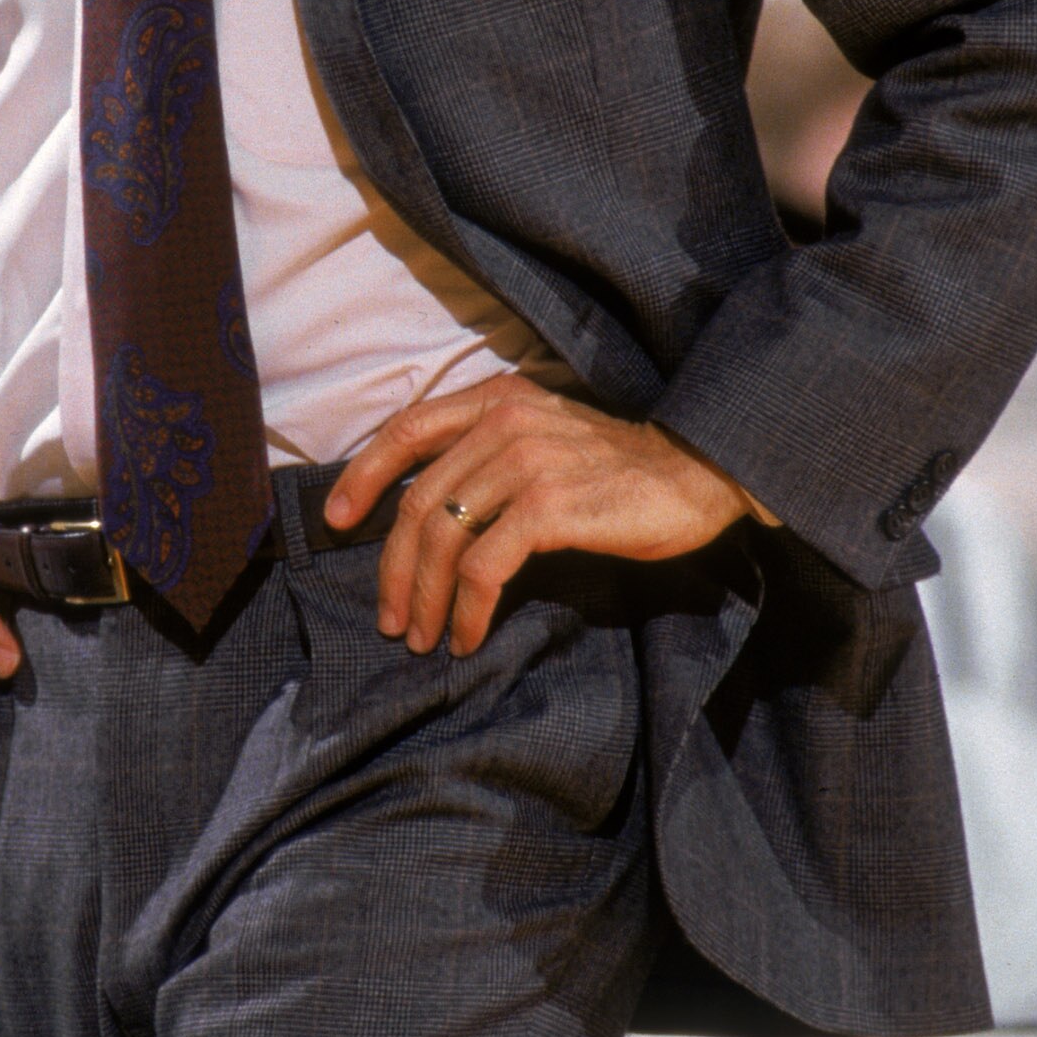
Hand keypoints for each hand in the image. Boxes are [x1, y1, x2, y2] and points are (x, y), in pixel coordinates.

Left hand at [323, 377, 768, 659]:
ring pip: (441, 536)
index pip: (408, 428)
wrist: (700, 474)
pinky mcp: (549, 506)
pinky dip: (466, 608)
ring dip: (424, 597)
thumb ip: (492, 454)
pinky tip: (467, 635)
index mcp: (498, 399)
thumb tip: (430, 515)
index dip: (363, 474)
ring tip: (423, 637)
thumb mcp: (548, 437)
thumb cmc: (622, 470)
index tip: (336, 519)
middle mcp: (504, 421)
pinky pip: (483, 566)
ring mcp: (525, 461)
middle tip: (392, 618)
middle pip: (418, 500)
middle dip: (394, 567)